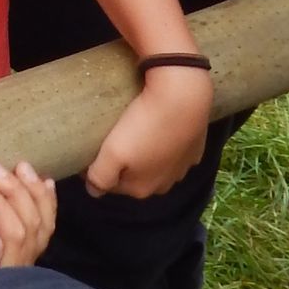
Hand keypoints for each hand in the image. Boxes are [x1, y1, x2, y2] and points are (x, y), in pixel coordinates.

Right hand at [0, 158, 56, 288]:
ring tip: (20, 165)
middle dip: (14, 190)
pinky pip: (44, 228)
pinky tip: (43, 182)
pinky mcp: (22, 256)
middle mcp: (20, 268)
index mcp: (1, 275)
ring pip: (43, 224)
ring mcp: (25, 262)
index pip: (13, 233)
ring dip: (33, 192)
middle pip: (31, 224)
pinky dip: (46, 204)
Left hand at [85, 69, 211, 198]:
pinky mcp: (196, 150)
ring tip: (135, 130)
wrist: (184, 97)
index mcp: (141, 189)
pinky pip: (173, 150)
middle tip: (113, 137)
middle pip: (135, 176)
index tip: (92, 148)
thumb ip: (100, 176)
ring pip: (156, 164)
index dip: (100, 168)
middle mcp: (164, 185)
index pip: (111, 185)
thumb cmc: (144, 125)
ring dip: (145, 153)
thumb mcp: (113, 152)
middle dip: (124, 162)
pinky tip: (159, 126)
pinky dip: (165, 143)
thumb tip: (93, 191)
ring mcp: (183, 168)